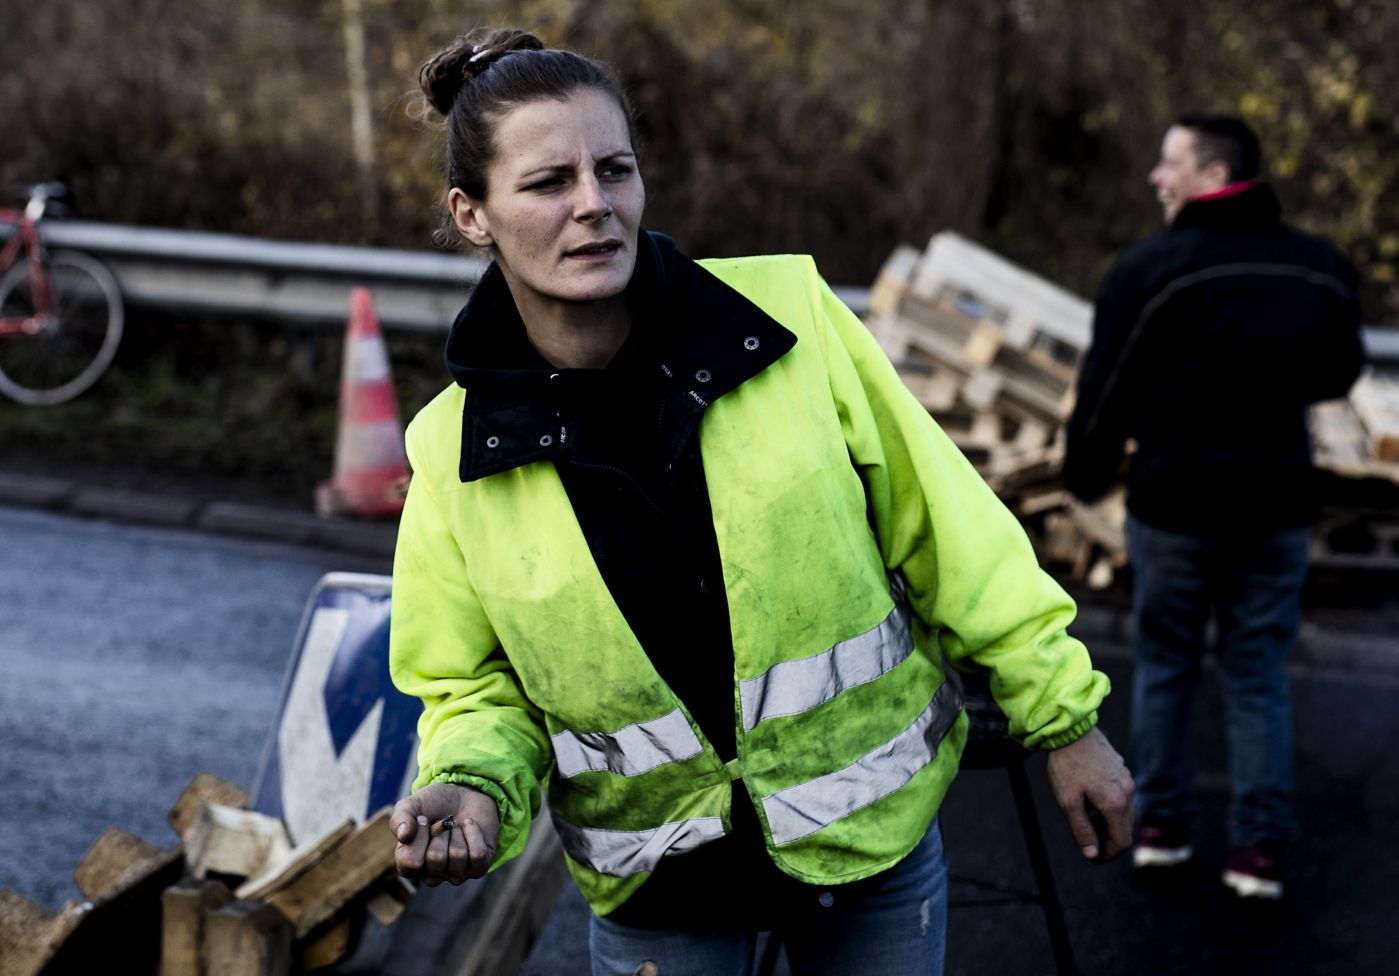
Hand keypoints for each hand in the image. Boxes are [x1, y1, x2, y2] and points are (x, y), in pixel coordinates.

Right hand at [390, 782, 499, 885]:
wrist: (464, 794)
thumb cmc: (434, 804)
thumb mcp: (412, 805)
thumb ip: (400, 818)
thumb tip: (404, 835)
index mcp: (411, 863)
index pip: (410, 864)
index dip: (418, 838)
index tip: (423, 818)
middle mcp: (432, 874)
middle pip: (436, 859)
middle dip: (440, 831)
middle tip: (441, 822)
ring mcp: (456, 873)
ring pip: (458, 856)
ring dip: (457, 832)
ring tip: (455, 826)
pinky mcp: (479, 867)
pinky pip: (478, 854)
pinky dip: (474, 832)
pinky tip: (468, 825)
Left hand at [1045, 727, 1133, 861]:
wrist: (1069, 731)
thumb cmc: (1066, 766)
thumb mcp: (1068, 802)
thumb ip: (1082, 830)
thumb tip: (1092, 854)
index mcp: (1116, 803)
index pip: (1122, 841)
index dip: (1109, 854)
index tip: (1093, 857)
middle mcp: (1128, 792)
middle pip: (1125, 828)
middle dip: (1108, 839)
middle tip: (1087, 839)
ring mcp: (1127, 779)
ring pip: (1124, 812)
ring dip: (1108, 822)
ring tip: (1085, 818)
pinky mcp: (1122, 770)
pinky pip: (1121, 796)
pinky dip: (1110, 807)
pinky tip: (1090, 799)